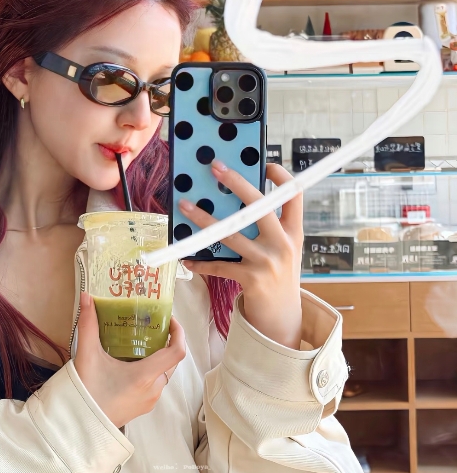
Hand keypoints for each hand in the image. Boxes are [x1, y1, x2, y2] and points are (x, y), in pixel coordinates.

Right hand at [74, 292, 185, 427]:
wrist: (77, 426)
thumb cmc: (86, 391)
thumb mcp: (87, 355)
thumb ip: (88, 324)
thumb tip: (86, 296)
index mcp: (145, 376)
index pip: (177, 352)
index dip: (179, 333)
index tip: (169, 320)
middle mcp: (154, 389)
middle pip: (172, 360)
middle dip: (168, 341)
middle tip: (153, 325)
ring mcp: (150, 400)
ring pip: (164, 372)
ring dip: (159, 355)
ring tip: (141, 340)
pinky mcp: (144, 407)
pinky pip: (156, 383)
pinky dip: (152, 369)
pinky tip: (133, 361)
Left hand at [180, 161, 302, 348]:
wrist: (283, 316)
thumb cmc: (278, 274)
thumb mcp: (284, 248)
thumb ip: (268, 227)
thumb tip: (234, 200)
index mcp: (294, 232)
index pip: (294, 196)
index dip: (281, 177)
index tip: (265, 163)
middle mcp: (284, 243)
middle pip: (260, 206)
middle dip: (236, 183)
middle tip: (215, 167)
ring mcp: (267, 261)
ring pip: (230, 232)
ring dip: (204, 218)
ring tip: (184, 206)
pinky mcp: (251, 279)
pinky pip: (219, 265)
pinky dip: (201, 262)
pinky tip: (187, 257)